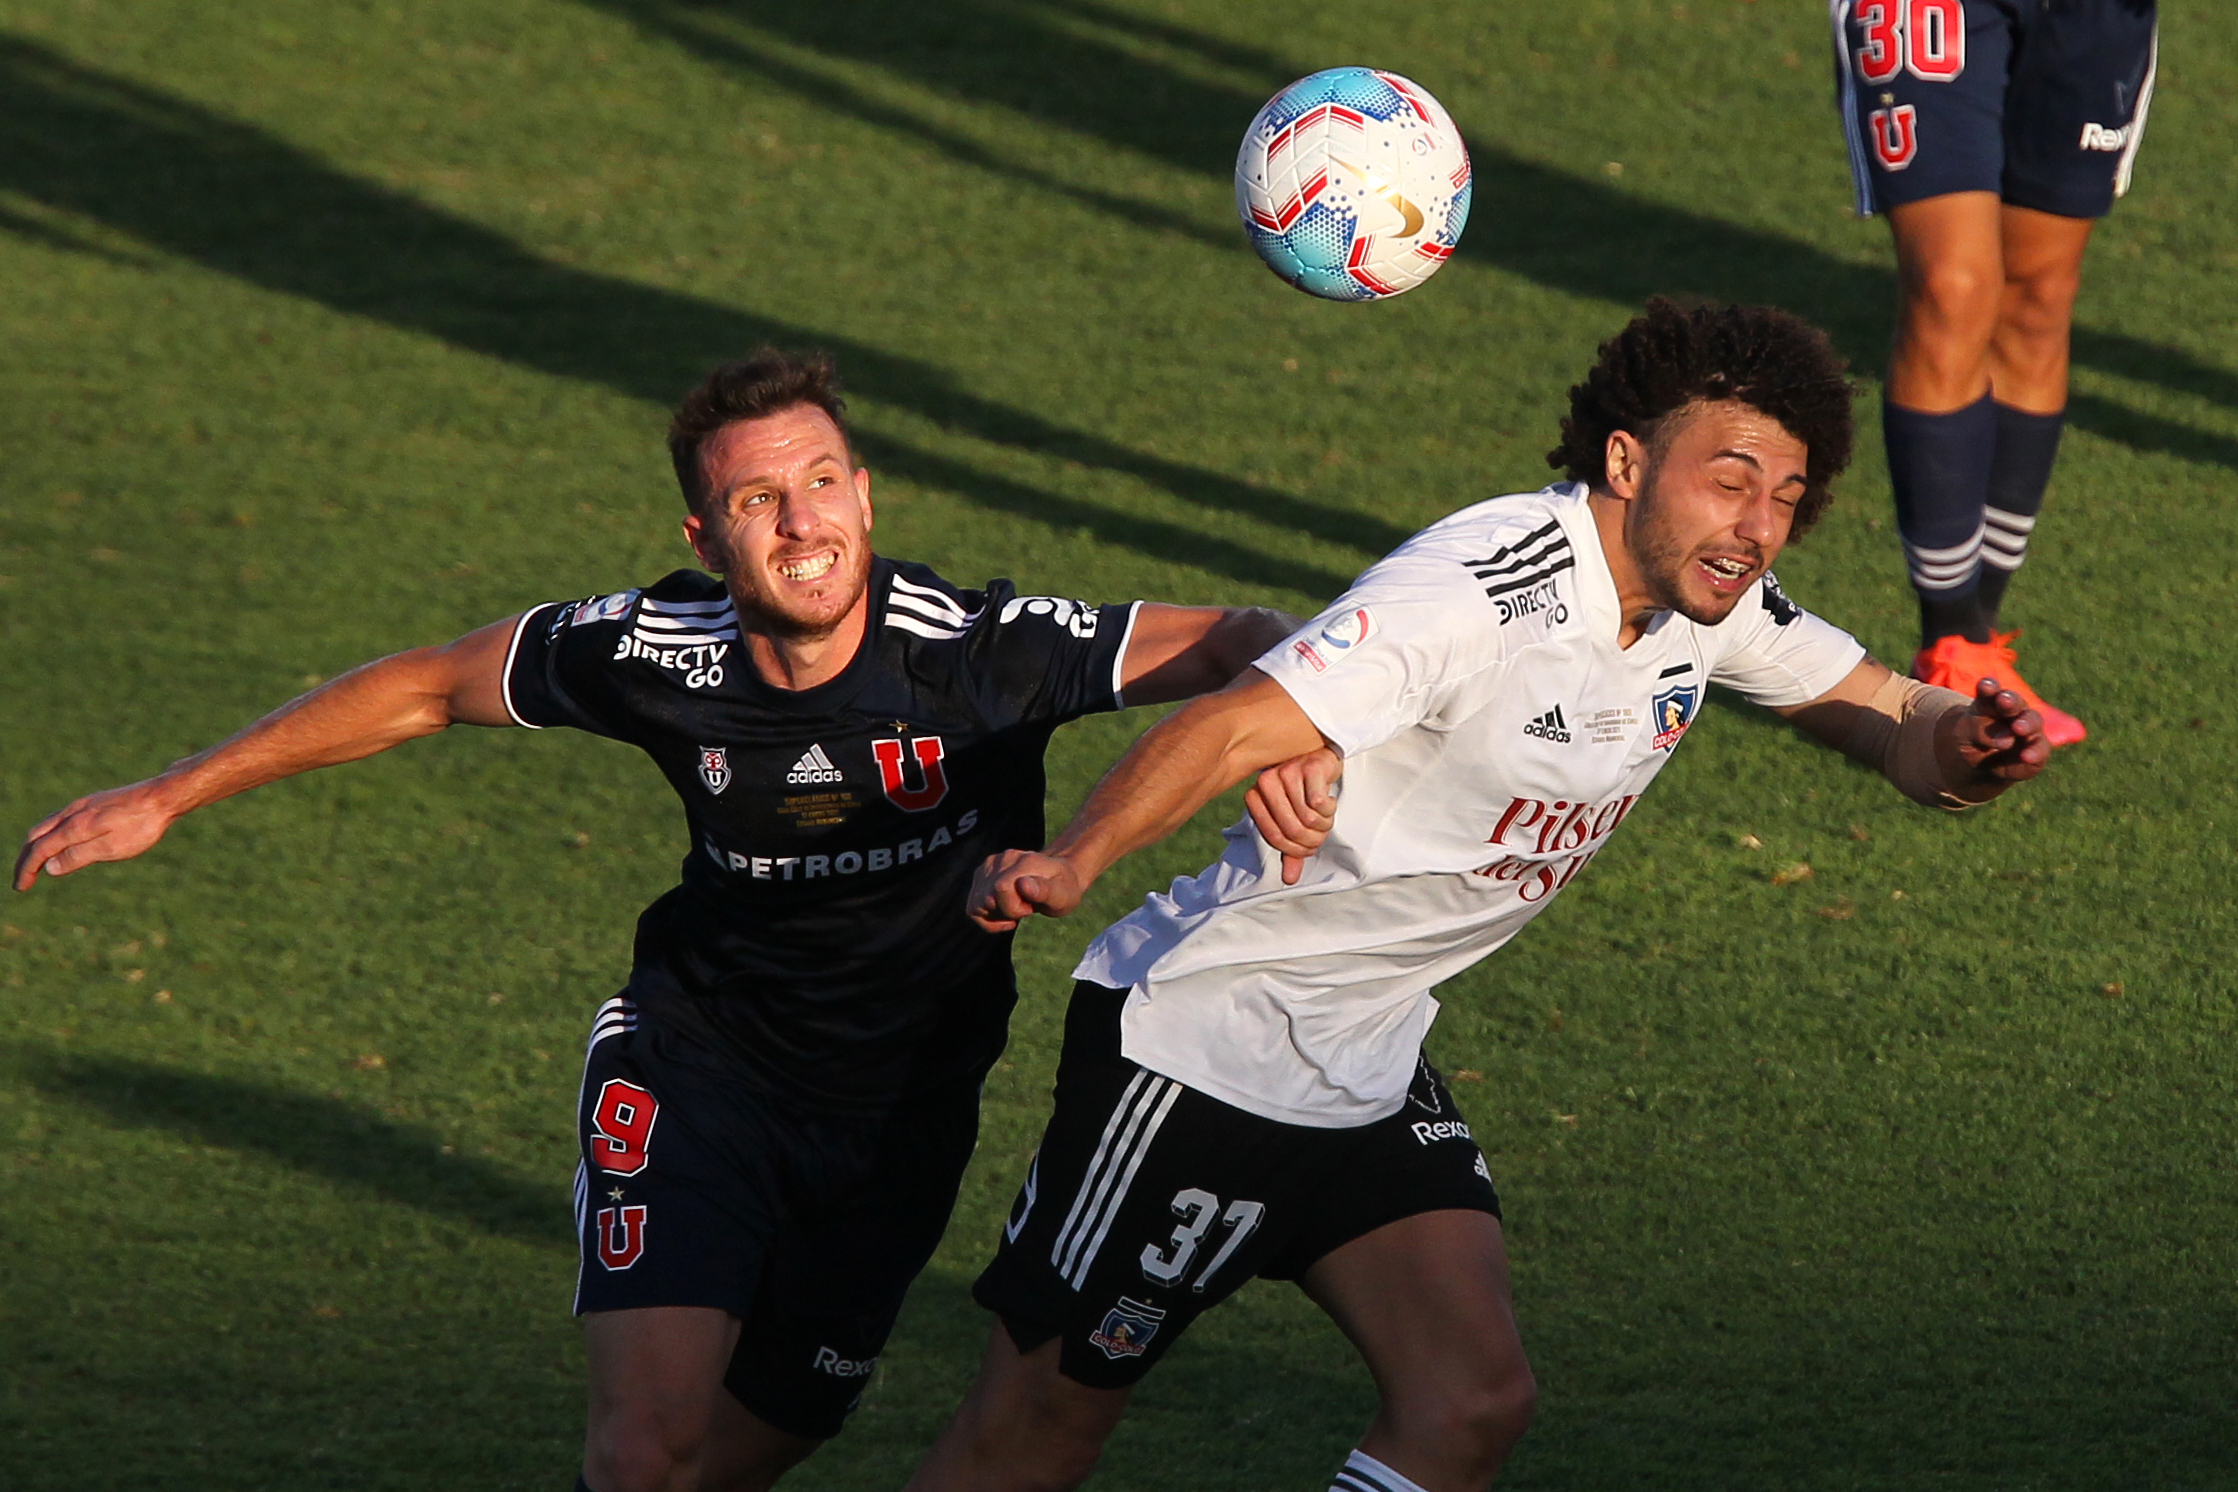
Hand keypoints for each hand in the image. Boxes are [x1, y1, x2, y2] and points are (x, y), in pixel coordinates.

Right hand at [14, 779, 180, 890]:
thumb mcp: (112, 847)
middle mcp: (72, 813)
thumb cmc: (142, 825)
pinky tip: (58, 840)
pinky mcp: (92, 802)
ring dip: (35, 845)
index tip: (20, 887)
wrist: (163, 796)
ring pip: (46, 825)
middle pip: (36, 836)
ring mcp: (81, 805)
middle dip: (25, 859)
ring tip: (34, 862)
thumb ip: (79, 856)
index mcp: (75, 826)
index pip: (41, 850)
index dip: (27, 869)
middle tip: (22, 879)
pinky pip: (59, 818)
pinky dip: (49, 834)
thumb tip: (49, 868)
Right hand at [968, 849, 1085, 931]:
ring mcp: (989, 865)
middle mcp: (1003, 859)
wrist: (1058, 877)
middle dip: (1005, 913)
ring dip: (996, 915)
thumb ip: (1044, 890)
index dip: (1014, 908)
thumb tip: (1022, 884)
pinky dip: (986, 917)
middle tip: (1026, 908)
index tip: (1031, 908)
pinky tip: (1004, 914)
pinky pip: (972, 906)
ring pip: (976, 904)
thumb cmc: (1063, 889)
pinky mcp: (982, 874)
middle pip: (986, 899)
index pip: (1000, 889)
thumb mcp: (1062, 895)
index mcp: (1023, 862)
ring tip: (1016, 907)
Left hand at [1245, 746, 1342, 885]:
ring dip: (1324, 824)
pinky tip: (1329, 802)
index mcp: (1256, 796)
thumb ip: (1291, 849)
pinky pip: (1319, 802)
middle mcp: (1267, 781)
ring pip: (1308, 818)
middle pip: (1292, 830)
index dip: (1296, 849)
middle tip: (1321, 834)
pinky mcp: (1310, 766)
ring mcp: (1287, 771)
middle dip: (1313, 839)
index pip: (1275, 838)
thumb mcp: (1294, 820)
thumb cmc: (1305, 792)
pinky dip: (1329, 809)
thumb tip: (1289, 880)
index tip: (1308, 846)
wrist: (1321, 758)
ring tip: (1325, 817)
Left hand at [1945, 677, 2050, 797]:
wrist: (1977, 762)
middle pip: (2014, 702)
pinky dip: (2035, 752)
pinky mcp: (2037, 749)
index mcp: (1989, 701)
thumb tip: (2006, 740)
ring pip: (2032, 722)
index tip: (1985, 686)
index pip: (1989, 690)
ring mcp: (2028, 729)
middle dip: (2010, 701)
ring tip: (2018, 728)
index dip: (1988, 687)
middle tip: (2004, 700)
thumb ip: (1978, 731)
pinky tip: (2026, 756)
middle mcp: (2012, 711)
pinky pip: (2040, 749)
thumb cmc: (1969, 740)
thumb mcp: (1963, 735)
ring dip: (2026, 723)